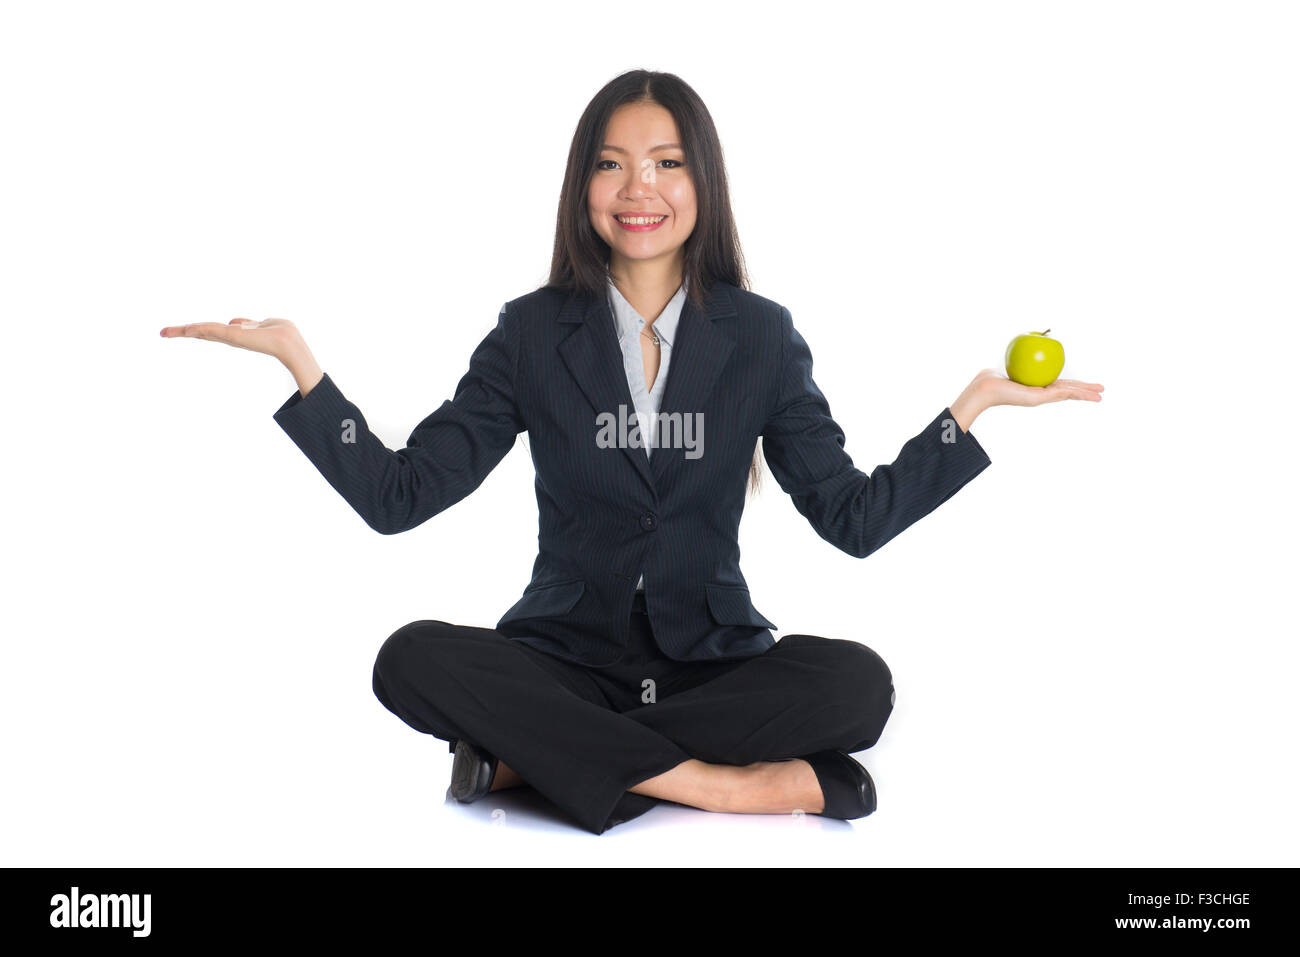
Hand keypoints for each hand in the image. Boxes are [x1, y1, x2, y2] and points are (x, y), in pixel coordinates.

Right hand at [159, 317, 305, 363]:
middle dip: (183, 332)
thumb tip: (233, 322)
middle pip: (203, 332)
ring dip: (185, 331)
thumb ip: (246, 324)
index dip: (196, 330)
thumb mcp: (260, 325)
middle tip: (163, 332)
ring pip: (204, 331)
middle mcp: (230, 337)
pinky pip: (214, 330)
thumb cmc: (280, 334)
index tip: (181, 330)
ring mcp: (231, 337)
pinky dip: (200, 329)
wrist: (290, 344)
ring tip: (166, 332)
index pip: (211, 330)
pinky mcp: (235, 337)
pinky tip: (187, 329)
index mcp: (235, 334)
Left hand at [949, 368, 1103, 431]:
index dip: (1076, 385)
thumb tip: (1031, 343)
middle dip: (1086, 392)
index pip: (1062, 386)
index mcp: (1038, 388)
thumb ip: (1024, 358)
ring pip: (1069, 394)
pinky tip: (1086, 393)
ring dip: (1085, 395)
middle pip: (1069, 392)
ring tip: (1100, 397)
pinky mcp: (1038, 399)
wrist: (985, 388)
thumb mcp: (1015, 364)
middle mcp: (1041, 394)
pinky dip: (1075, 393)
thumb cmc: (995, 377)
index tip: (1088, 385)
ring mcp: (1041, 398)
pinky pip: (1060, 392)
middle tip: (1102, 393)